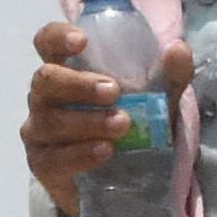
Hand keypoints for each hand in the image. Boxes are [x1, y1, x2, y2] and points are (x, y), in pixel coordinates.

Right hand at [23, 19, 192, 216]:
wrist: (123, 180)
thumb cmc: (131, 127)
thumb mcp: (156, 101)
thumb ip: (169, 76)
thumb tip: (177, 49)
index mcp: (68, 70)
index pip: (47, 43)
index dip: (58, 37)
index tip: (82, 41)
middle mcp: (46, 96)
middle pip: (45, 79)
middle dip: (78, 84)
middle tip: (114, 91)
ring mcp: (39, 129)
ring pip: (51, 120)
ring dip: (88, 121)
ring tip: (122, 125)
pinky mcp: (42, 163)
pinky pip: (53, 158)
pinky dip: (80, 153)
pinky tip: (104, 151)